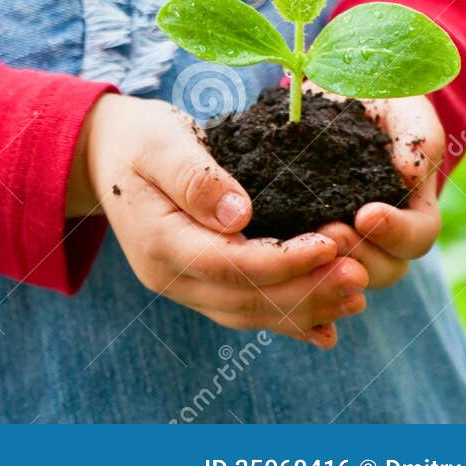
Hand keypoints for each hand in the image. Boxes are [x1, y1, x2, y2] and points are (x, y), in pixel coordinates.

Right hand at [71, 93, 370, 348]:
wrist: (106, 156)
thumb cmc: (138, 140)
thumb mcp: (160, 143)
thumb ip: (195, 178)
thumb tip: (240, 213)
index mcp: (159, 242)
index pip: (228, 264)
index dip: (283, 261)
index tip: (329, 245)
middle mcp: (171, 277)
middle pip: (247, 298)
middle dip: (308, 290)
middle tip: (360, 272)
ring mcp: (184, 287)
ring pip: (251, 312)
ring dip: (306, 307)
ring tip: (355, 292)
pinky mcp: (200, 284)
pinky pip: (246, 310)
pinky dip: (288, 318)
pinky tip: (327, 325)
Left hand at [312, 92, 444, 289]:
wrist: (342, 89)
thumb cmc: (387, 102)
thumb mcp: (408, 110)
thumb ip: (417, 139)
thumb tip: (409, 176)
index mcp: (414, 210)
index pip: (418, 237)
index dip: (396, 233)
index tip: (367, 214)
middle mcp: (383, 235)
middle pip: (383, 269)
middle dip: (357, 254)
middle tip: (330, 232)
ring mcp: (346, 236)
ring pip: (343, 272)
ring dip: (325, 262)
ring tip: (302, 239)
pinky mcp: (307, 228)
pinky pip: (305, 255)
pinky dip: (293, 253)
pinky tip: (274, 239)